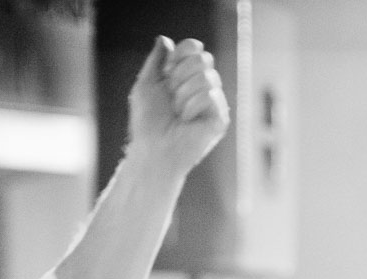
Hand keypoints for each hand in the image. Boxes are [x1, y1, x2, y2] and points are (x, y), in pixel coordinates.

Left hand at [127, 36, 229, 175]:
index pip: (194, 48)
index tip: (166, 72)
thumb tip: (165, 39)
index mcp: (186, 77)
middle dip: (180, 75)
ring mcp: (214, 104)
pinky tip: (187, 121)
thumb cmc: (147, 122)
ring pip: (207, 77)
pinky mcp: (220, 119)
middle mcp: (203, 88)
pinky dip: (192, 106)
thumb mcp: (146, 84)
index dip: (180, 54)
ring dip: (183, 94)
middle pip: (203, 59)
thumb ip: (156, 60)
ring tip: (178, 113)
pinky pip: (211, 95)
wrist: (153, 149)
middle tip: (171, 97)